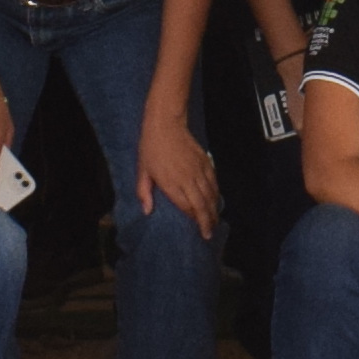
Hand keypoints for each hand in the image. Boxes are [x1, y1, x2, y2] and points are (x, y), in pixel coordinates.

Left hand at [136, 106, 220, 233]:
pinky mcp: (205, 162)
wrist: (166, 125)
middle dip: (208, 221)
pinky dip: (216, 193)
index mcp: (171, 184)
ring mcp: (198, 170)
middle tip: (210, 233)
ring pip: (211, 194)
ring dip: (214, 209)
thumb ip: (144, 192)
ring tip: (215, 221)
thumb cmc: (151, 149)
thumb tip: (147, 211)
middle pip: (202, 204)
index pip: (187, 207)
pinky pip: (214, 181)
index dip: (195, 220)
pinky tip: (216, 200)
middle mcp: (188, 179)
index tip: (199, 231)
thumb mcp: (142, 171)